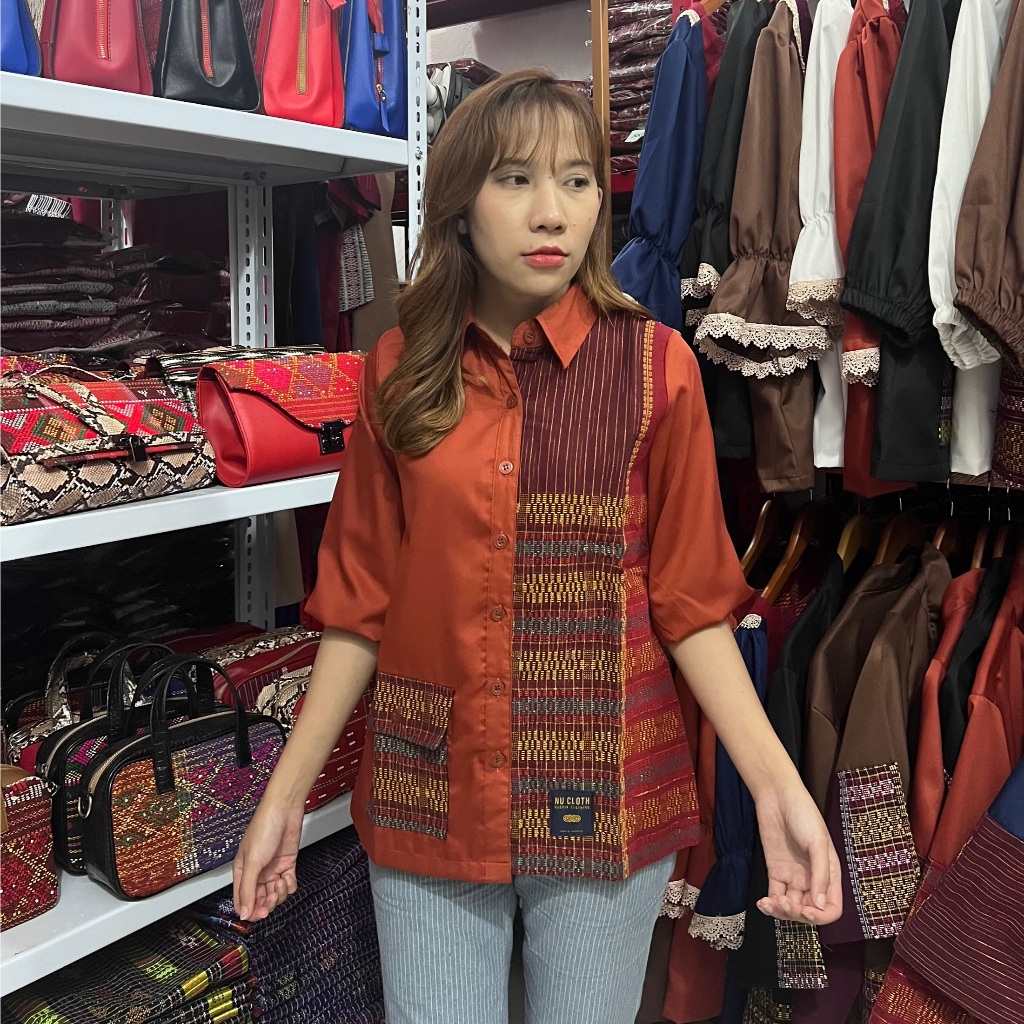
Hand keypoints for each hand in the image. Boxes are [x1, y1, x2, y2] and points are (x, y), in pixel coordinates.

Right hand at [232, 799, 303, 921]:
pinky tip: (288, 878)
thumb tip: (244, 914)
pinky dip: (289, 885)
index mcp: (242, 872)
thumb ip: (248, 889)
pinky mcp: (287, 865)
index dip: (251, 911)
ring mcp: (272, 869)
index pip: (243, 901)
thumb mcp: (253, 861)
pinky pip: (288, 884)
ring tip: (280, 882)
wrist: (284, 810)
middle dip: (267, 903)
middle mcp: (257, 873)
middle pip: (260, 900)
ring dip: (279, 894)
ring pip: (275, 894)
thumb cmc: (264, 828)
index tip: (260, 913)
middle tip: (272, 899)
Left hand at [754, 780, 841, 925]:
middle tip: (786, 904)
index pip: (831, 908)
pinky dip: (769, 905)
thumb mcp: (818, 842)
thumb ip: (820, 875)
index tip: (807, 911)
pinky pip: (775, 896)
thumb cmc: (803, 813)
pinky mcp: (776, 871)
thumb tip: (819, 905)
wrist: (777, 796)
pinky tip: (764, 903)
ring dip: (781, 912)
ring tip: (771, 904)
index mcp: (830, 874)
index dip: (820, 916)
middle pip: (809, 911)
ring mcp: (793, 876)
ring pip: (790, 907)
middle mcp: (812, 878)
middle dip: (797, 914)